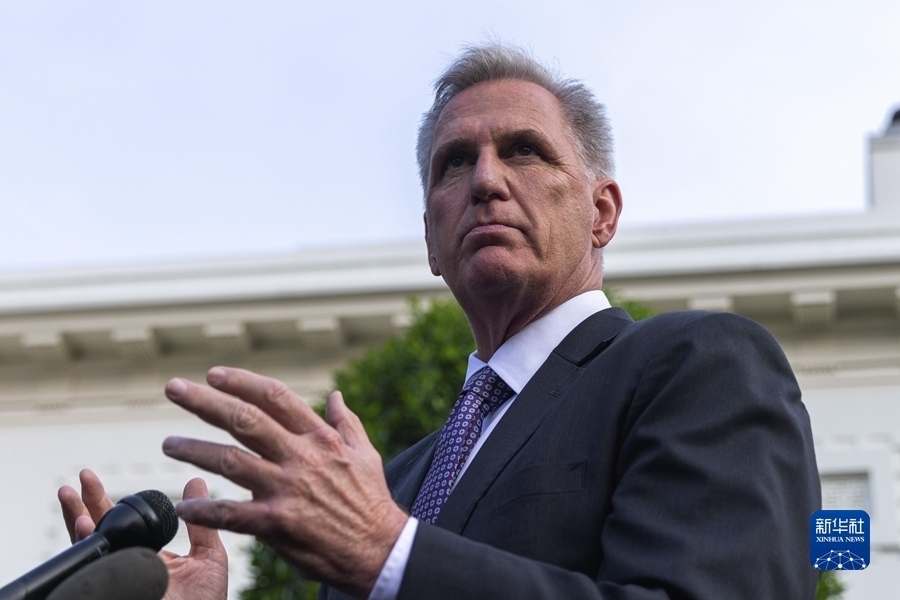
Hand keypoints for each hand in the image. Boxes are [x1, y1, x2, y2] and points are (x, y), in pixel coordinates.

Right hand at [58, 470, 227, 599]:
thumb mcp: (209, 556)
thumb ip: (201, 522)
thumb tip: (196, 481)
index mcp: (148, 554)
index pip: (121, 523)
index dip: (103, 501)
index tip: (92, 477)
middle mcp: (129, 564)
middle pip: (100, 530)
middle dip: (85, 504)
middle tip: (81, 478)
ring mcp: (118, 576)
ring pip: (91, 548)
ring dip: (77, 521)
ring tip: (70, 497)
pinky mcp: (116, 588)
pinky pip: (96, 569)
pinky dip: (87, 548)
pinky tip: (83, 529)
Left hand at [161, 366, 407, 598]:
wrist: (381, 550)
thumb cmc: (372, 501)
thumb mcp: (366, 453)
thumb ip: (346, 422)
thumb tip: (336, 396)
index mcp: (320, 437)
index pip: (275, 397)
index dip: (241, 382)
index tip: (214, 374)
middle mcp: (300, 457)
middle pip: (244, 420)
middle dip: (205, 402)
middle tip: (174, 389)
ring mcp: (287, 489)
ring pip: (230, 461)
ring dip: (194, 450)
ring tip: (168, 444)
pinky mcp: (277, 524)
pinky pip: (232, 514)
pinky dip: (205, 510)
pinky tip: (184, 507)